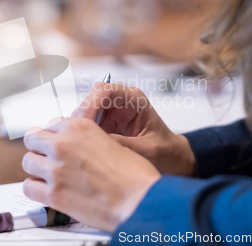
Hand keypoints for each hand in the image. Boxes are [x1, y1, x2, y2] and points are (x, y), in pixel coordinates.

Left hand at [22, 118, 160, 231]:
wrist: (139, 200)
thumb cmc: (134, 175)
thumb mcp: (112, 142)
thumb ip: (88, 140)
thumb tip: (77, 145)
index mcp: (79, 127)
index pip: (52, 124)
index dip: (55, 135)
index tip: (57, 143)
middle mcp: (63, 144)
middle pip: (34, 138)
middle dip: (41, 148)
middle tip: (48, 157)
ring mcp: (55, 169)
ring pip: (28, 161)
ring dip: (37, 168)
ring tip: (47, 175)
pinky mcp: (53, 194)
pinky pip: (28, 187)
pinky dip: (36, 189)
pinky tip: (46, 191)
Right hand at [73, 82, 194, 175]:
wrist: (173, 160)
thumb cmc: (166, 152)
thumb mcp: (147, 151)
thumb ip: (122, 145)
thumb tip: (94, 143)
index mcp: (134, 99)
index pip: (104, 90)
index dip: (90, 104)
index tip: (85, 125)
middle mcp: (119, 102)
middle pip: (89, 99)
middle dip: (81, 118)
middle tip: (78, 139)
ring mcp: (110, 113)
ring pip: (84, 113)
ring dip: (79, 129)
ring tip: (81, 148)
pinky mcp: (104, 125)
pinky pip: (86, 127)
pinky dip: (81, 137)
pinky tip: (84, 150)